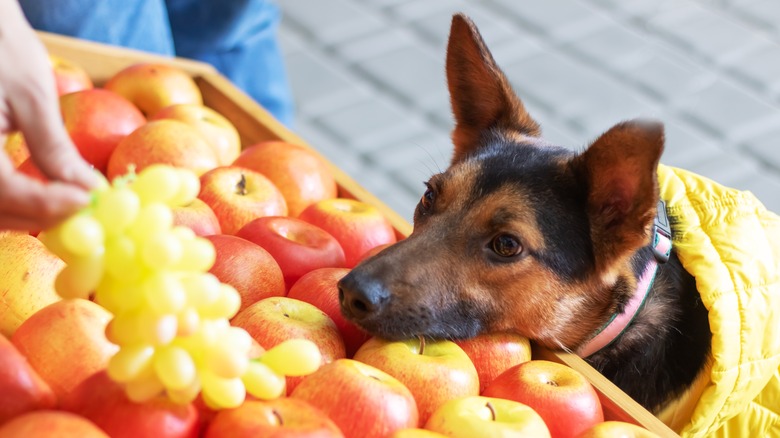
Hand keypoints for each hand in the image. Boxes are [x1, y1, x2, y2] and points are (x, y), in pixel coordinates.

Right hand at [0, 1, 96, 231]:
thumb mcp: (32, 96)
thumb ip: (55, 150)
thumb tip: (89, 191)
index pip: (6, 192)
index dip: (48, 205)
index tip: (87, 202)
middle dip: (39, 217)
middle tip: (82, 209)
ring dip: (25, 215)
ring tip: (67, 204)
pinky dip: (11, 202)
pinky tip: (40, 195)